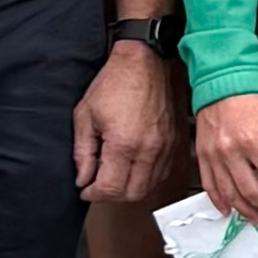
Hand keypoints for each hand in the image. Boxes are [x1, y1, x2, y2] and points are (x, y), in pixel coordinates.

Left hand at [76, 37, 176, 204]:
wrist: (145, 62)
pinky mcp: (175, 142)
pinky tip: (133, 167)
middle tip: (99, 184)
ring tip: (115, 175)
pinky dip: (147, 177)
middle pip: (133, 193)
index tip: (86, 189)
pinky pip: (163, 173)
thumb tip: (83, 178)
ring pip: (150, 186)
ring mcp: (166, 147)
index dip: (94, 194)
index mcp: (124, 143)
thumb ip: (82, 152)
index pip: (111, 188)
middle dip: (112, 195)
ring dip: (130, 188)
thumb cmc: (116, 82)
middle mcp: (149, 149)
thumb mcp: (85, 115)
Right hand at [193, 92, 257, 225]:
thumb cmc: (251, 99)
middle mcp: (230, 151)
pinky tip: (228, 210)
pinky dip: (218, 200)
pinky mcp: (202, 155)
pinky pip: (209, 183)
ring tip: (255, 218)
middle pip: (249, 188)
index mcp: (251, 141)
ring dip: (242, 209)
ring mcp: (213, 155)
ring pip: (228, 191)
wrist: (221, 83)